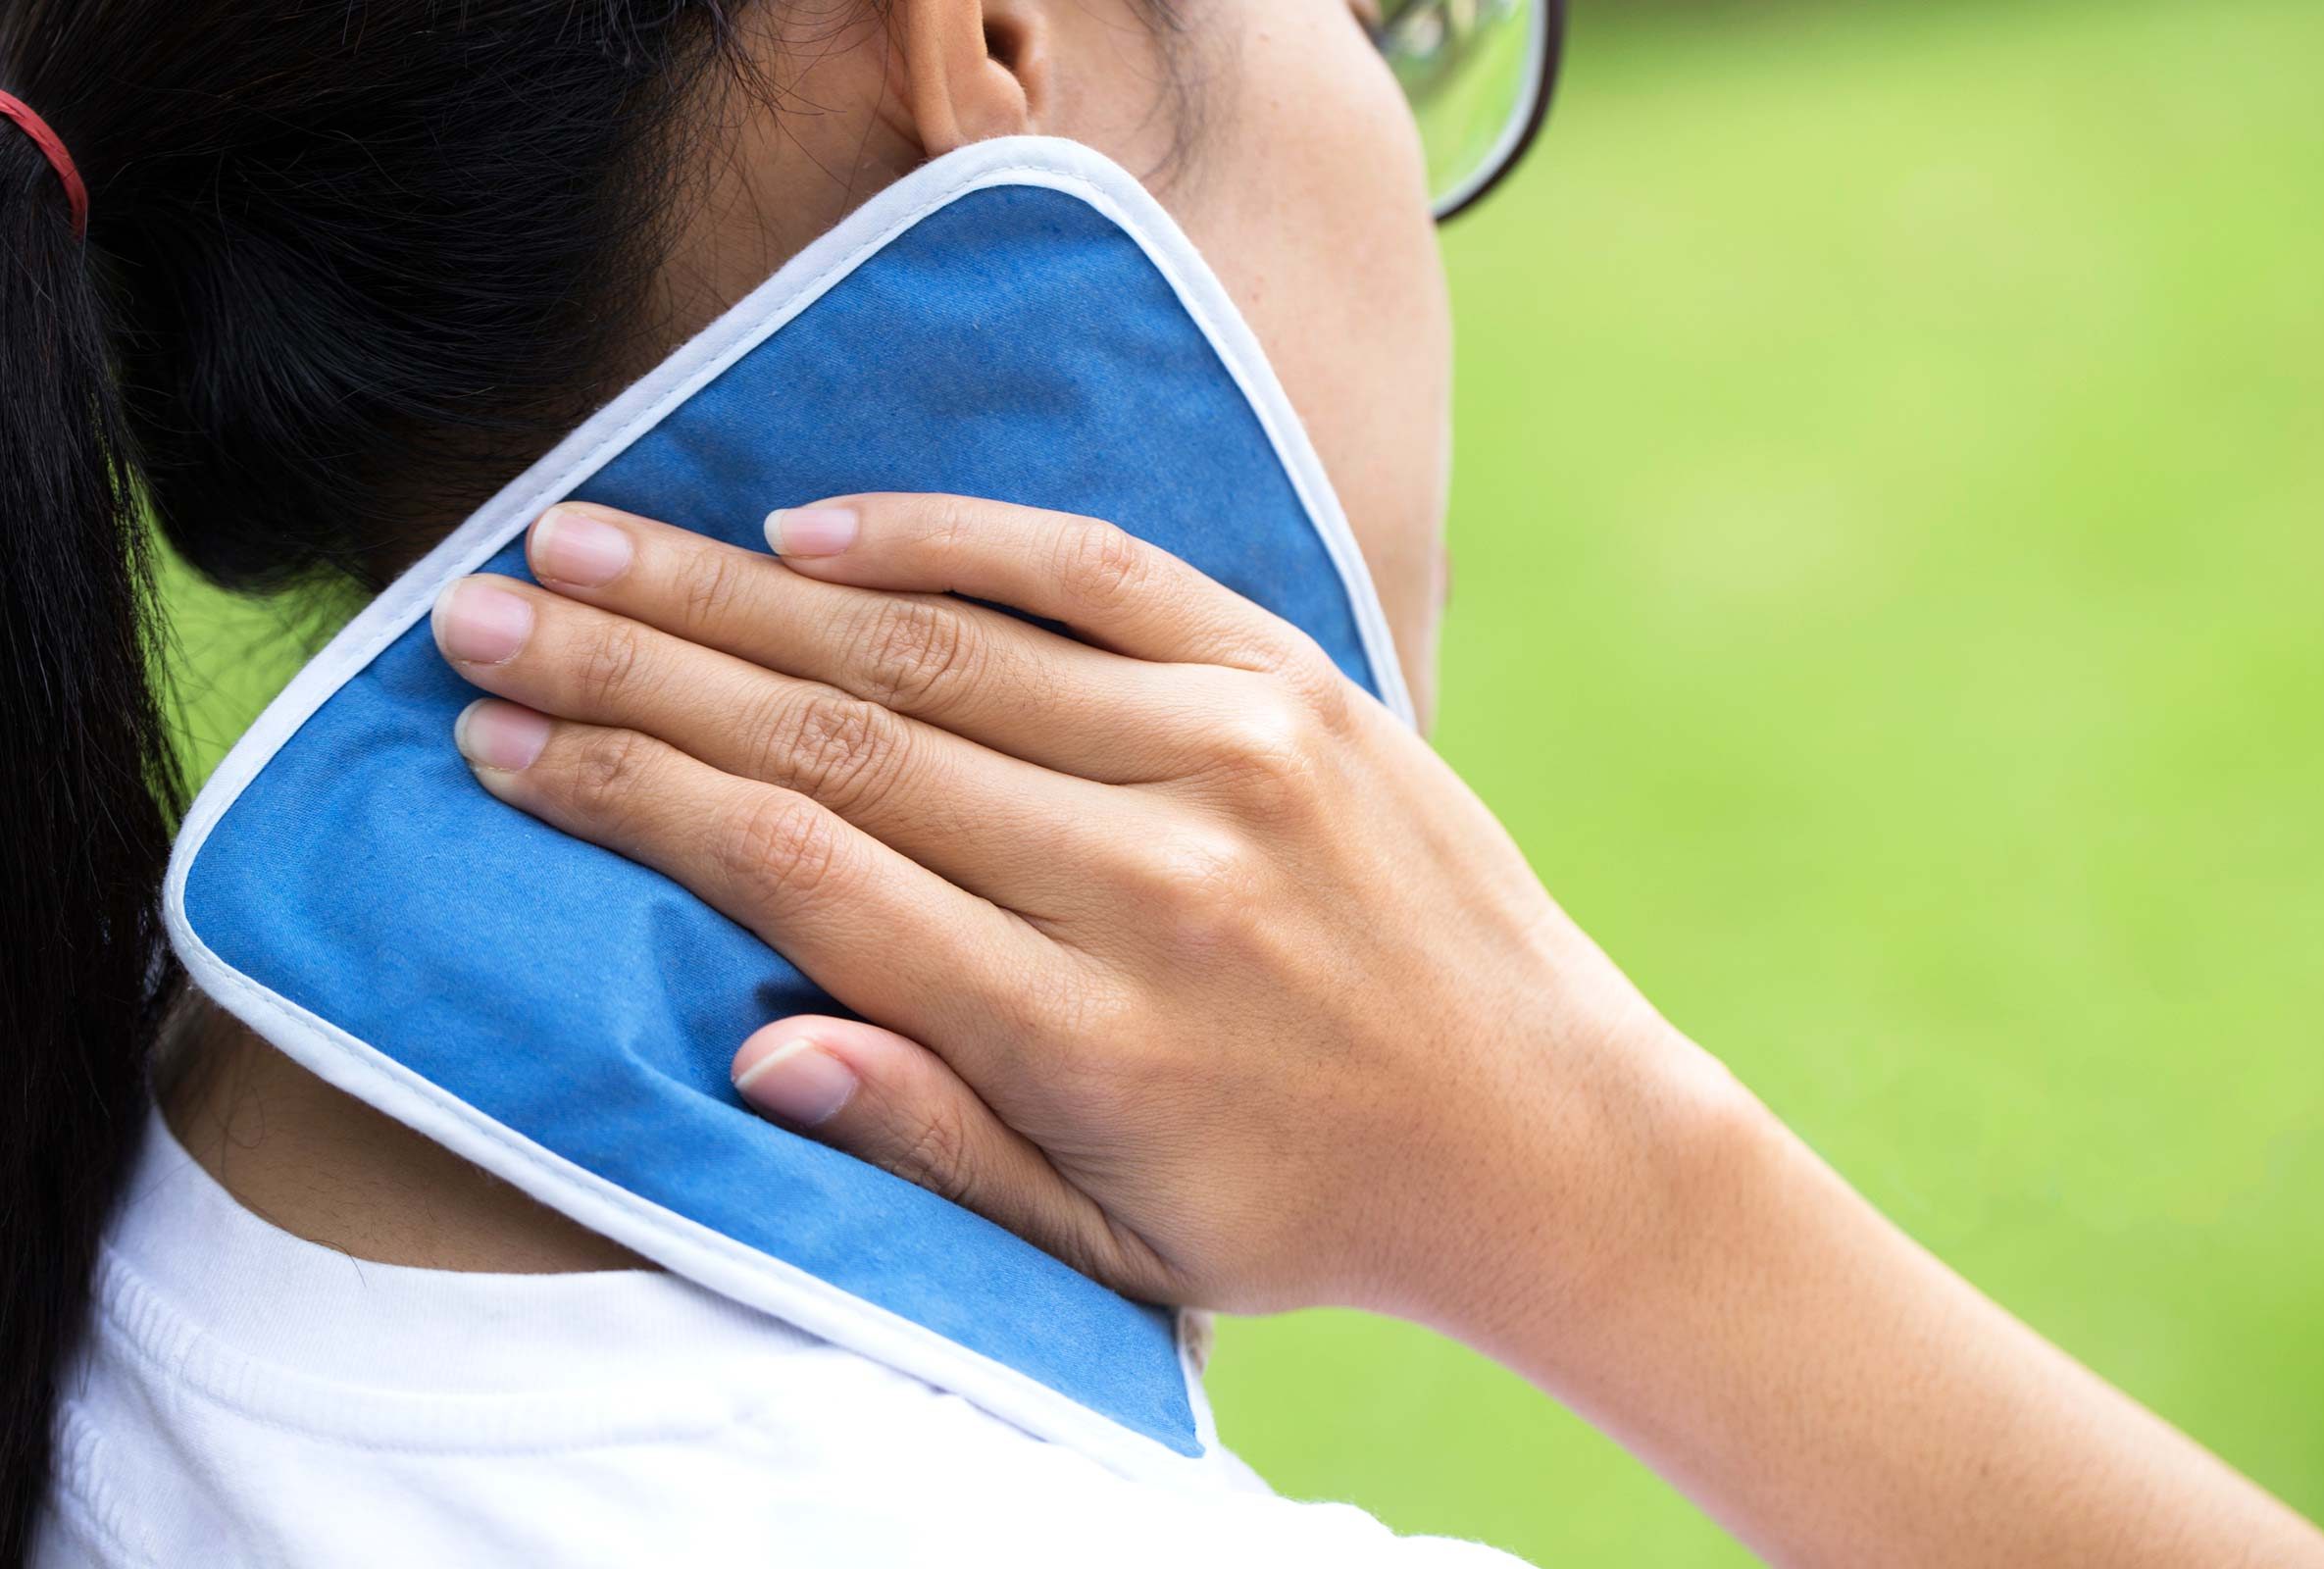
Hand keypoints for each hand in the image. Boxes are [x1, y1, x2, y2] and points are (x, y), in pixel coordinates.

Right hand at [430, 495, 1721, 1322]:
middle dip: (635, 667)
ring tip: (591, 540)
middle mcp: (1146, 874)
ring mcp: (1233, 756)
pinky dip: (952, 535)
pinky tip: (817, 520)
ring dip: (740, 589)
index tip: (502, 737)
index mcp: (1081, 1028)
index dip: (629, 794)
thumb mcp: (1117, 1248)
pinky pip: (1099, 571)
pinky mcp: (1298, 683)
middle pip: (834, 733)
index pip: (800, 870)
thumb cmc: (1307, 1213)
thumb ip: (937, 1144)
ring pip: (937, 645)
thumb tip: (751, 1047)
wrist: (1553, 1142)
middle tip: (482, 605)